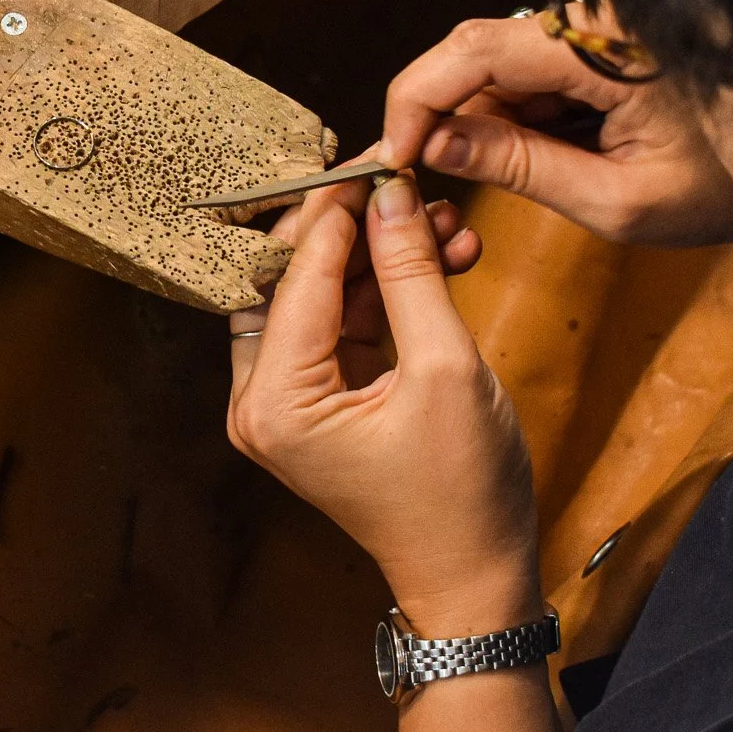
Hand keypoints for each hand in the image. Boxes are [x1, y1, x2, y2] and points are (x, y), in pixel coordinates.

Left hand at [227, 174, 539, 633]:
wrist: (474, 575)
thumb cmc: (462, 494)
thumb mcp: (445, 369)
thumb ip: (410, 273)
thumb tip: (391, 193)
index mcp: (273, 402)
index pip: (294, 276)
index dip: (337, 210)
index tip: (376, 156)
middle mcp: (259, 402)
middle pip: (292, 280)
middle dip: (355, 228)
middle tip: (408, 183)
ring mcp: (283, 403)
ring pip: (320, 296)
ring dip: (378, 256)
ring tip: (443, 222)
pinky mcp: (315, 401)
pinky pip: (340, 324)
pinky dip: (383, 292)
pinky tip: (438, 256)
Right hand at [380, 9, 732, 246]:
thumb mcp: (618, 200)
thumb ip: (518, 168)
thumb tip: (434, 147)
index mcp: (602, 45)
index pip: (471, 50)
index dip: (414, 100)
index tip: (391, 156)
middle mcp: (595, 17)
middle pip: (476, 52)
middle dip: (438, 117)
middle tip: (415, 177)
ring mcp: (601, 25)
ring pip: (499, 64)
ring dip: (478, 122)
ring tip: (482, 182)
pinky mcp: (606, 40)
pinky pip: (533, 70)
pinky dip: (514, 117)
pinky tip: (530, 159)